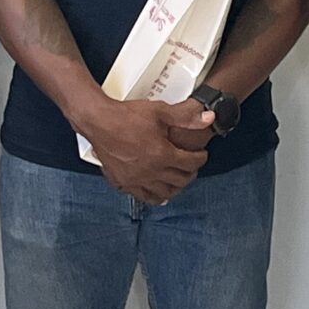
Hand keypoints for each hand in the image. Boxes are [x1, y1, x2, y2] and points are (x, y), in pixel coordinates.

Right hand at [85, 97, 214, 204]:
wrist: (98, 121)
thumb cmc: (127, 116)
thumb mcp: (160, 111)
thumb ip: (186, 116)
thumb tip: (210, 118)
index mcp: (162, 155)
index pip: (191, 163)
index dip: (200, 158)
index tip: (201, 154)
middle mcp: (151, 172)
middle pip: (180, 180)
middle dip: (190, 173)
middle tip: (191, 165)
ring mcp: (136, 180)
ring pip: (163, 193)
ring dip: (175, 187)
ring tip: (177, 178)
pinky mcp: (123, 182)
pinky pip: (143, 197)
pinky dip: (154, 195)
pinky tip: (157, 189)